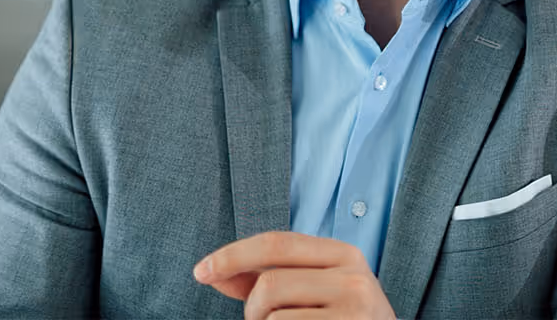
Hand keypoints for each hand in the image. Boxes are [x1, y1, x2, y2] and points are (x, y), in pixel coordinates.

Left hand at [192, 231, 396, 319]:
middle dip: (252, 309)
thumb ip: (267, 279)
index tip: (200, 272)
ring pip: (274, 318)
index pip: (275, 243)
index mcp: (345, 254)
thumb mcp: (314, 292)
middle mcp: (356, 278)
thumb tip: (213, 273)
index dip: (231, 256)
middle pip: (269, 284)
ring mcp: (356, 311)